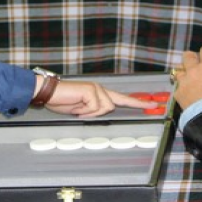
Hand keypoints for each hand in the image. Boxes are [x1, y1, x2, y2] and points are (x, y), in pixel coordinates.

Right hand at [43, 80, 157, 117]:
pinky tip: (76, 106)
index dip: (138, 101)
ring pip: (106, 108)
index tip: (152, 104)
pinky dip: (85, 111)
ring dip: (90, 113)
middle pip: (116, 103)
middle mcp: (100, 89)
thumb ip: (94, 111)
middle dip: (113, 108)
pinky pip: (95, 108)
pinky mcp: (92, 91)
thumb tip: (101, 113)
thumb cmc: (62, 101)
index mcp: (99, 93)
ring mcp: (96, 88)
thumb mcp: (82, 110)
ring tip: (77, 108)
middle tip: (129, 108)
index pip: (121, 98)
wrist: (49, 94)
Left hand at [173, 46, 201, 108]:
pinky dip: (182, 89)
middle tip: (198, 65)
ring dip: (185, 73)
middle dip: (192, 58)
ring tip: (191, 80)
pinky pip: (177, 87)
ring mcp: (184, 81)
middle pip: (187, 56)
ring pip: (179, 70)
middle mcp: (194, 70)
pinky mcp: (178, 93)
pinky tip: (188, 94)